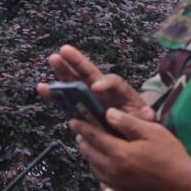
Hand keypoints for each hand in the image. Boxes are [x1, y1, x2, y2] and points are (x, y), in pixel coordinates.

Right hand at [37, 45, 152, 117]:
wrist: (133, 139)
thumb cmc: (139, 128)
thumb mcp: (147, 125)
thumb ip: (145, 120)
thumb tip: (148, 114)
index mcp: (121, 94)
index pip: (114, 83)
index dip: (106, 83)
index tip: (96, 88)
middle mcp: (104, 91)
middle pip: (91, 74)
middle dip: (78, 62)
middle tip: (63, 51)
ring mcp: (91, 98)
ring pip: (76, 81)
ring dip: (64, 71)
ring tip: (53, 59)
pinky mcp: (80, 109)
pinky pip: (66, 100)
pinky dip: (55, 94)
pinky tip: (42, 87)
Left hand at [72, 108, 190, 190]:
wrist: (184, 186)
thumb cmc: (171, 156)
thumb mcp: (152, 132)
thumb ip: (128, 122)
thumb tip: (108, 112)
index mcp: (119, 152)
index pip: (93, 136)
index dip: (82, 127)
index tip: (73, 120)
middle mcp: (113, 169)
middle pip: (89, 153)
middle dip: (83, 140)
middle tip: (80, 131)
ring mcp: (117, 182)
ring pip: (94, 166)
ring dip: (89, 154)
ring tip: (89, 144)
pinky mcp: (122, 190)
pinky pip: (103, 177)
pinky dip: (98, 167)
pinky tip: (103, 161)